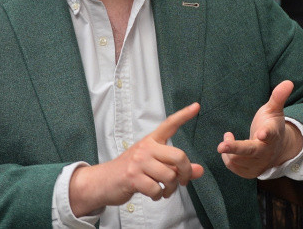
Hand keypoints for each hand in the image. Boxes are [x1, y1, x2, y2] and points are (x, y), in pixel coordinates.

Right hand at [69, 103, 204, 216]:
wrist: (103, 181)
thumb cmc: (131, 171)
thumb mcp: (154, 165)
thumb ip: (176, 167)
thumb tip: (199, 170)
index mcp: (152, 141)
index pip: (170, 124)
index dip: (184, 115)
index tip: (196, 107)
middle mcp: (146, 148)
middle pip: (178, 156)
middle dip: (186, 172)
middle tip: (183, 181)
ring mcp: (138, 162)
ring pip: (169, 176)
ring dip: (171, 188)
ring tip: (165, 190)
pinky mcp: (132, 177)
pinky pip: (156, 189)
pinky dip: (158, 196)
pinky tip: (153, 194)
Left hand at [217, 80, 302, 178]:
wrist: (277, 150)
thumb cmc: (272, 126)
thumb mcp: (274, 110)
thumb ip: (278, 97)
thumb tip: (288, 82)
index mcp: (273, 135)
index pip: (271, 134)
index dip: (266, 134)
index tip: (262, 133)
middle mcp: (266, 152)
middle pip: (249, 151)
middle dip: (235, 148)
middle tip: (221, 145)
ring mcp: (258, 164)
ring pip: (237, 159)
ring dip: (228, 148)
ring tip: (228, 138)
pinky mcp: (250, 173)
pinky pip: (232, 166)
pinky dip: (227, 156)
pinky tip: (228, 149)